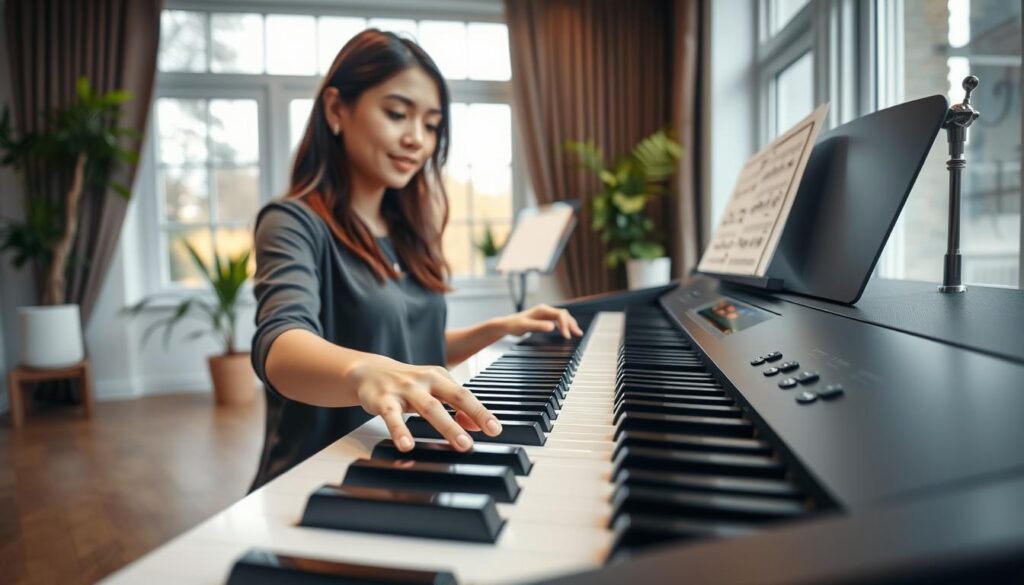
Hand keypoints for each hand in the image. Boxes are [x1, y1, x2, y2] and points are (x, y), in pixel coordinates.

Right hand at [350, 357, 502, 452]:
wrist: (369, 372)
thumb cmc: (406, 383)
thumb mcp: (432, 390)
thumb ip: (455, 406)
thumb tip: (476, 425)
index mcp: (439, 376)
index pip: (465, 395)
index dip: (482, 411)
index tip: (496, 429)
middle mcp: (425, 379)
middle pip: (454, 396)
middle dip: (473, 414)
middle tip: (488, 433)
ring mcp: (405, 389)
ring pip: (429, 406)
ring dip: (448, 425)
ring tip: (461, 444)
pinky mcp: (383, 400)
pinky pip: (393, 416)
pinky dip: (400, 430)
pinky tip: (406, 445)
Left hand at [502, 303, 583, 338]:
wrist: (506, 325)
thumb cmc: (514, 325)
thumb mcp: (525, 326)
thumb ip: (538, 326)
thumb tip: (552, 327)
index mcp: (543, 309)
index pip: (560, 315)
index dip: (565, 325)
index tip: (566, 336)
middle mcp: (545, 310)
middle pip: (564, 315)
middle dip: (571, 324)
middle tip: (577, 334)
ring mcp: (546, 314)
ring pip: (563, 318)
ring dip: (570, 324)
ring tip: (578, 333)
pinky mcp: (545, 319)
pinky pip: (558, 321)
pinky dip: (565, 326)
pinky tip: (568, 332)